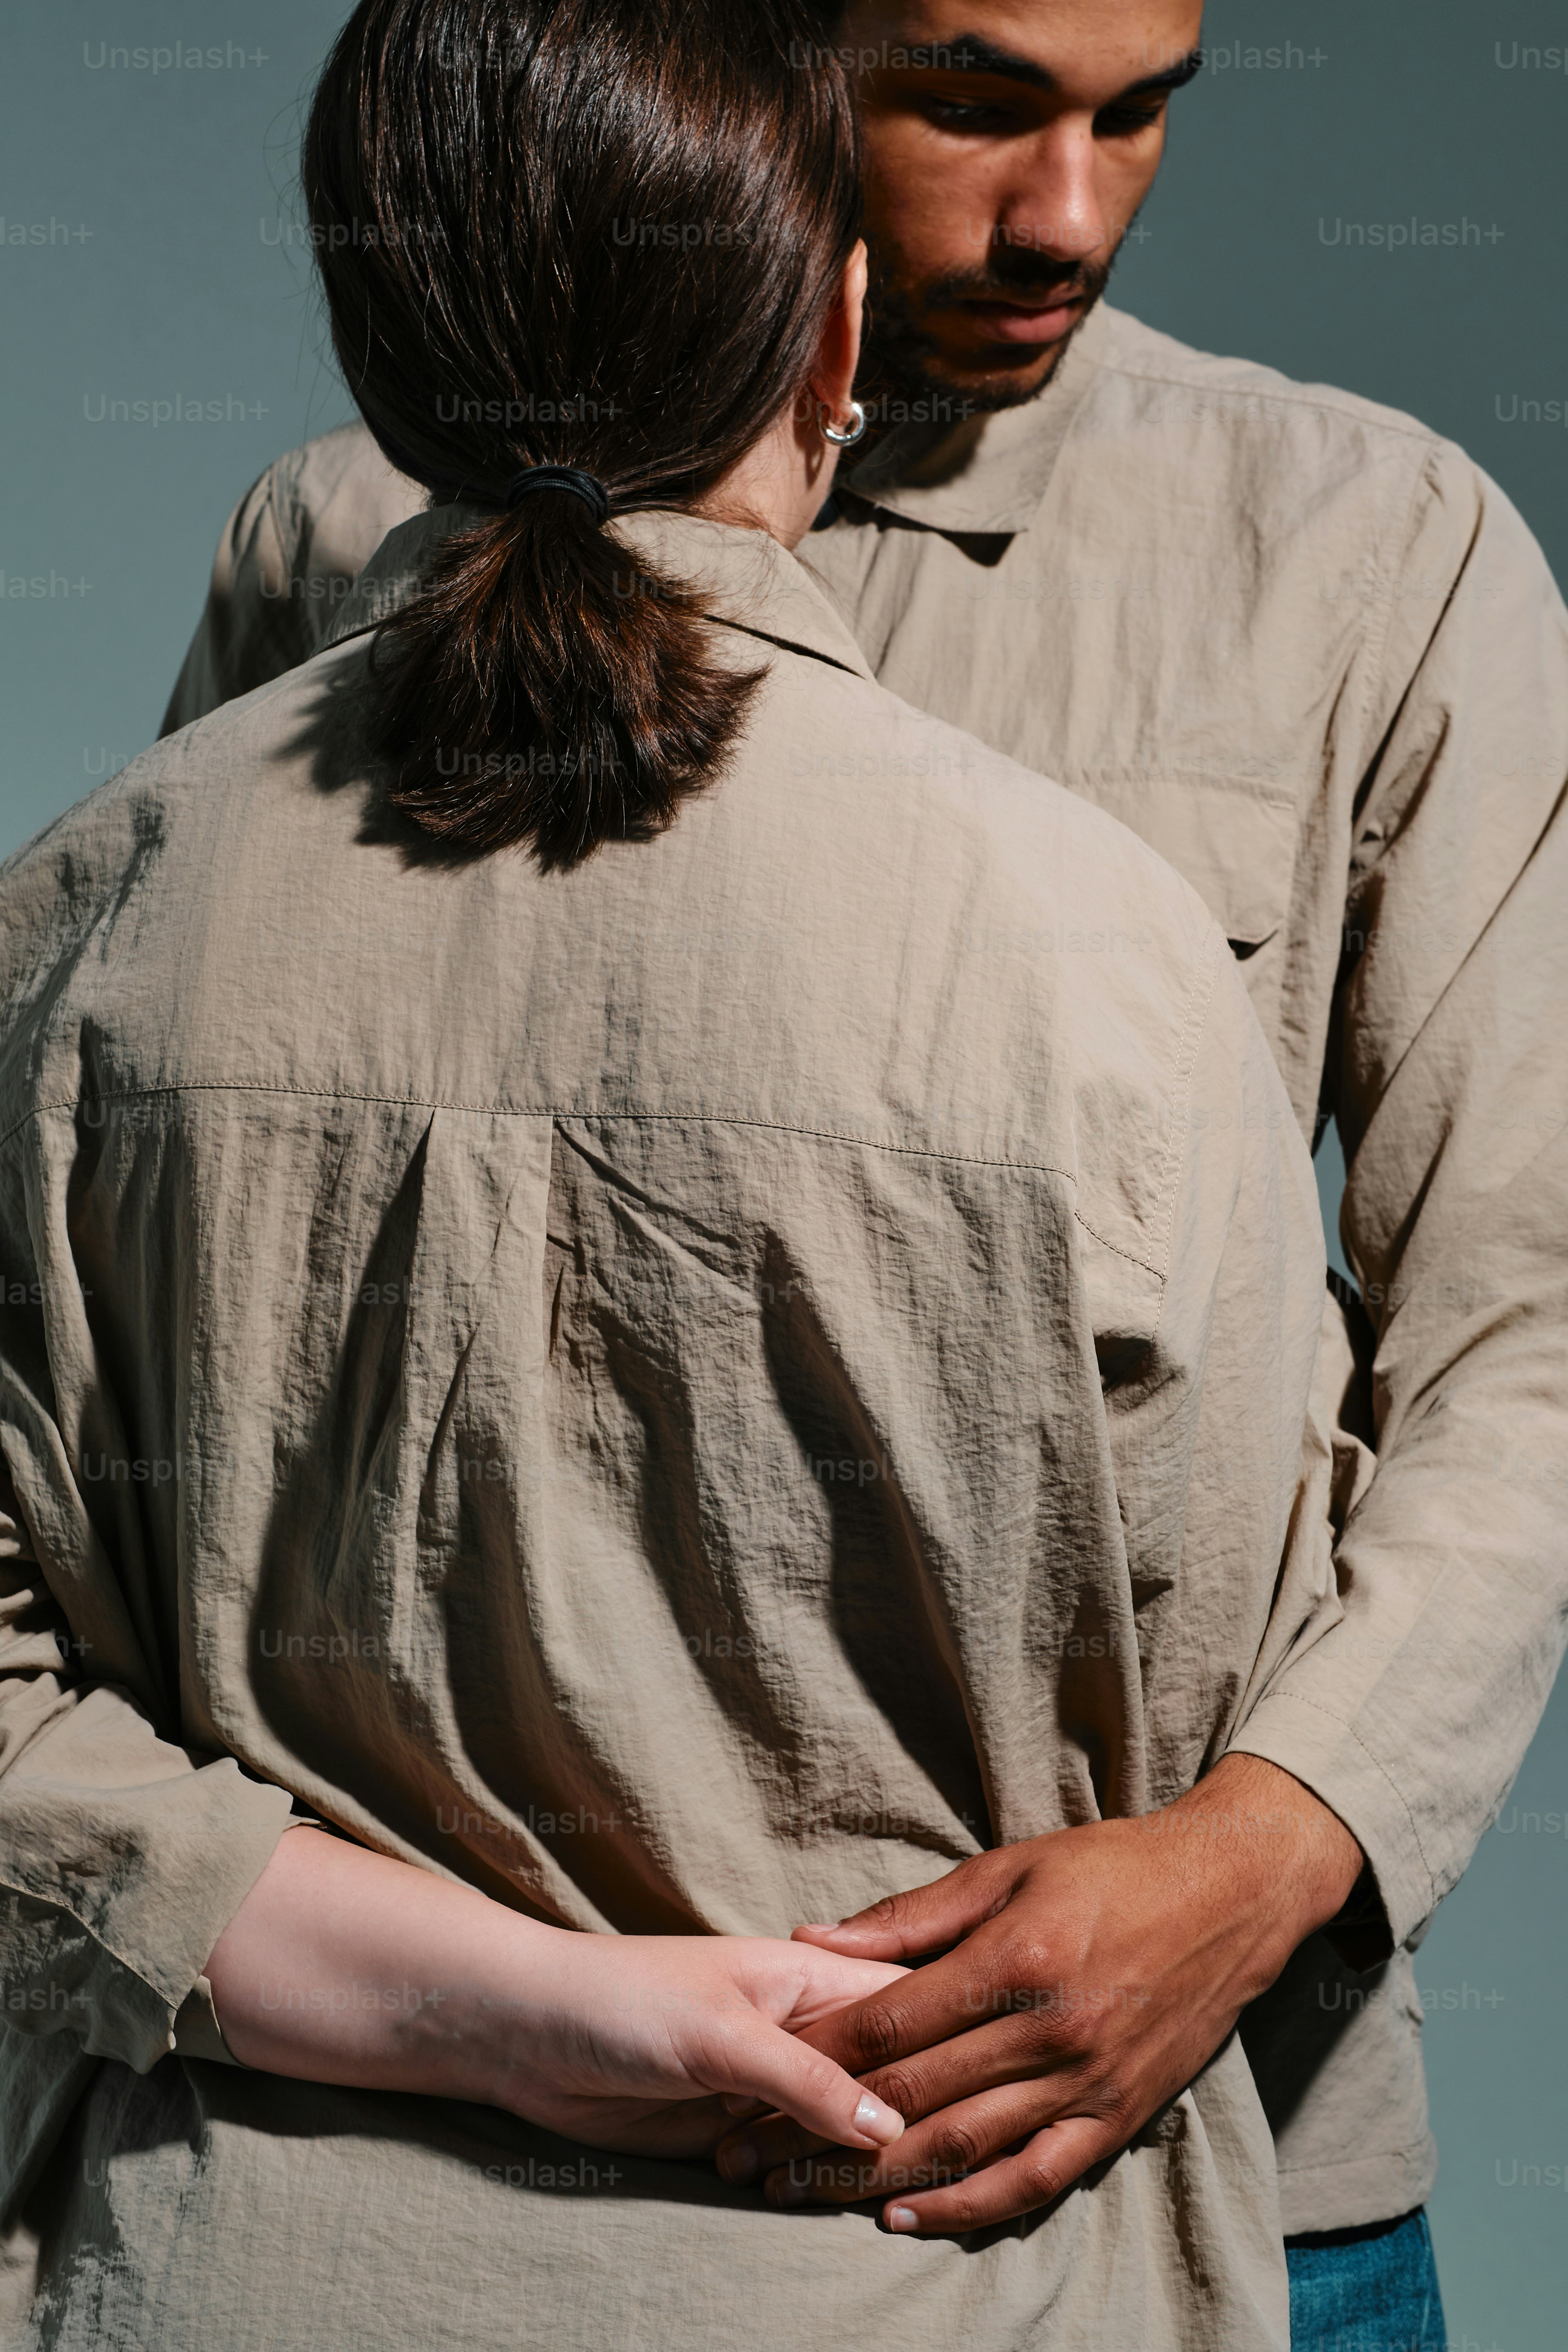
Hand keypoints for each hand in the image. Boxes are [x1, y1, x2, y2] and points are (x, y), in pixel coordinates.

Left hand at [485, 1926, 912, 2159]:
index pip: (910, 2008)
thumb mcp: (723, 2034)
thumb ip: (808, 2080)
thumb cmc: (623, 2000)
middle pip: (888, 2081)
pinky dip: (798, 2183)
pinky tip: (782, 2196)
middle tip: (894, 2172)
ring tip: (813, 2183)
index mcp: (815, 1978)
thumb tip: (892, 2127)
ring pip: (844, 2132)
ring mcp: (775, 2083)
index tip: (971, 2100)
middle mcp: (807, 2029)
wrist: (530, 2036)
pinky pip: (795, 2162)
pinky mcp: (740, 2128)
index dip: (946, 2050)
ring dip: (838, 2165)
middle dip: (893, 2127)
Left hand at [714, 1755, 1362, 2232]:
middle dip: (822, 2127)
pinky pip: (1035, 2178)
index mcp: (1016, 1958)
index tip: (753, 2071)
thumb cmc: (1112, 1866)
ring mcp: (1088, 2082)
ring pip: (965, 2148)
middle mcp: (1051, 2030)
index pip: (892, 2022)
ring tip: (805, 2193)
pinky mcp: (1121, 2116)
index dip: (816, 2053)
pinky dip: (969, 2206)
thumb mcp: (1008, 1866)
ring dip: (878, 2178)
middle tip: (752, 2151)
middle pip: (914, 2095)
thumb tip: (813, 1940)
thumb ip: (909, 1916)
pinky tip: (908, 2218)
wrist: (1233, 1891)